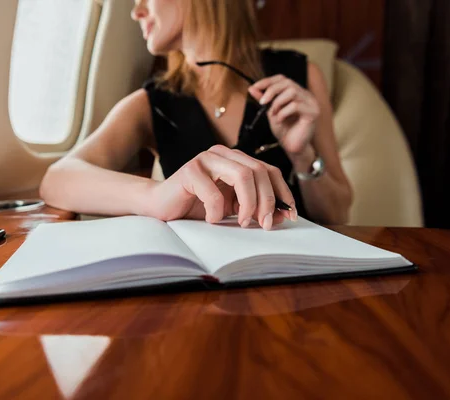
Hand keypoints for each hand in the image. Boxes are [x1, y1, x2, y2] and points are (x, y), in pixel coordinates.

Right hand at [146, 145, 296, 229]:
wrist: (160, 207)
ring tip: (241, 223)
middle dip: (267, 201)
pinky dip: (217, 211)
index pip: (269, 170)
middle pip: (259, 172)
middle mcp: (223, 154)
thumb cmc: (195, 207)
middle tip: (264, 224)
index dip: (282, 192)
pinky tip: (211, 219)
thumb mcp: (232, 209)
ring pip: (243, 176)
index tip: (289, 215)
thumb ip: (254, 208)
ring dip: (248, 204)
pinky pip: (214, 193)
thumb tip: (281, 215)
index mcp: (235, 160)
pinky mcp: (190, 171)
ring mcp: (205, 159)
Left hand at [248, 75, 319, 155]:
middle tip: (262, 102)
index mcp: (297, 93)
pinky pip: (296, 106)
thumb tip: (252, 88)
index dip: (268, 81)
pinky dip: (283, 113)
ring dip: (278, 103)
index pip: (283, 79)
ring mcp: (311, 103)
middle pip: (288, 83)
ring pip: (292, 92)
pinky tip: (280, 121)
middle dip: (271, 90)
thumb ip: (264, 100)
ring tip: (274, 115)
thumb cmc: (284, 130)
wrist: (292, 147)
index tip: (254, 87)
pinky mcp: (313, 113)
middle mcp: (306, 95)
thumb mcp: (271, 112)